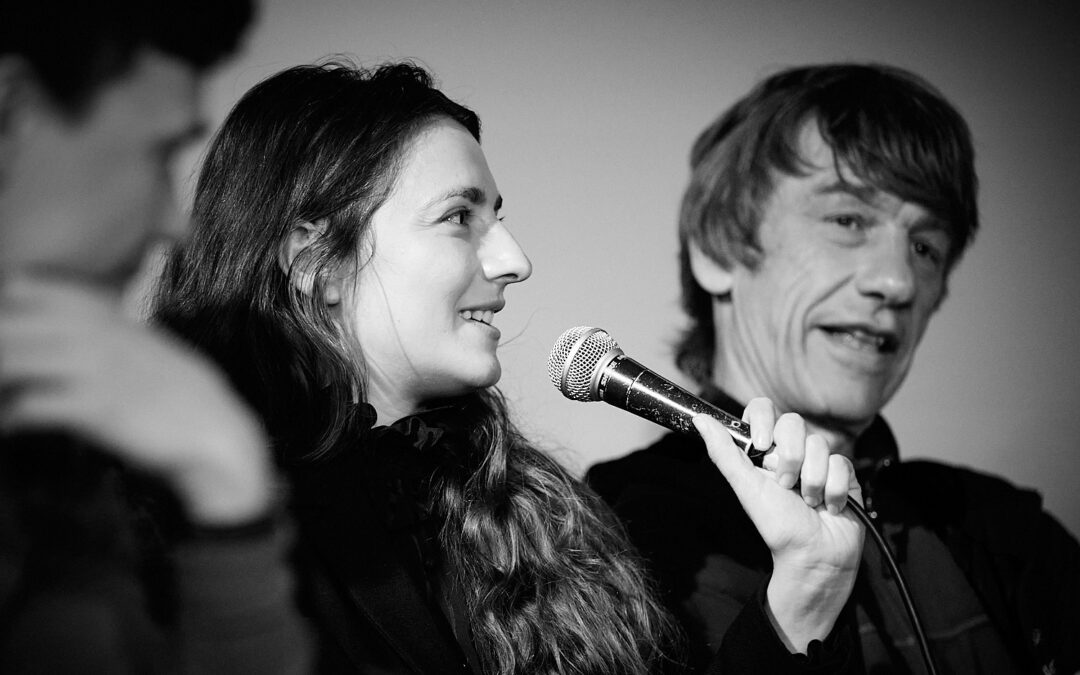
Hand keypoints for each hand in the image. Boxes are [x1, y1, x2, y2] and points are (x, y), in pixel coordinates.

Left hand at [0, 275, 272, 525]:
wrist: (215, 433)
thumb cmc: (182, 397)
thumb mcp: (151, 353)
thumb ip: (115, 337)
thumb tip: (79, 339)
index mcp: (114, 322)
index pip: (49, 293)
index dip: (17, 298)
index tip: (8, 312)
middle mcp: (102, 338)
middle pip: (20, 324)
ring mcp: (99, 371)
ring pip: (18, 361)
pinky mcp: (97, 407)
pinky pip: (35, 404)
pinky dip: (13, 415)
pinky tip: (8, 425)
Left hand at [693, 397, 864, 652]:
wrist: (815, 556)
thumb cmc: (778, 525)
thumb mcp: (746, 487)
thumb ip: (724, 452)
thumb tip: (699, 419)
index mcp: (765, 449)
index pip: (762, 408)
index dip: (764, 421)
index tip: (762, 446)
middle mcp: (792, 449)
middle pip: (793, 422)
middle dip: (790, 458)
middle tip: (785, 485)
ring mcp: (819, 459)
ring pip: (820, 444)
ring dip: (811, 481)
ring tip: (808, 502)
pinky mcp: (843, 471)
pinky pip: (841, 463)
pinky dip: (833, 490)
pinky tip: (829, 506)